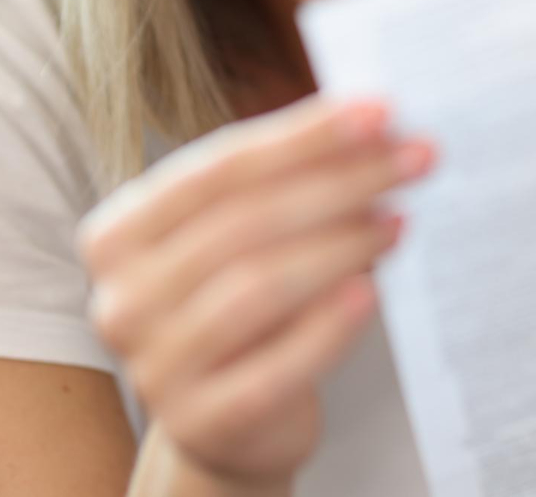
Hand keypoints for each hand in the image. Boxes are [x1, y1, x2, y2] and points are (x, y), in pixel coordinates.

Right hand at [77, 96, 432, 488]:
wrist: (233, 421)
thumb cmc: (245, 305)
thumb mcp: (248, 236)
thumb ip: (287, 180)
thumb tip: (374, 124)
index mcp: (119, 234)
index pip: (219, 167)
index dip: (304, 136)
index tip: (381, 112)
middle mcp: (122, 298)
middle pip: (244, 221)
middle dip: (341, 181)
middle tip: (416, 158)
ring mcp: (154, 366)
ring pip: (258, 286)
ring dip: (343, 245)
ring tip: (398, 221)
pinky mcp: (200, 422)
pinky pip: (275, 366)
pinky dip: (329, 326)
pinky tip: (371, 293)